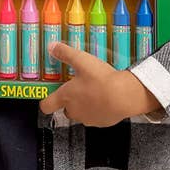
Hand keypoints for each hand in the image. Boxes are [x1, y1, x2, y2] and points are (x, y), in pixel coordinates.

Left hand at [38, 42, 164, 126]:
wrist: (124, 96)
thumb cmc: (101, 79)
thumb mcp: (81, 60)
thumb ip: (65, 53)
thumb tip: (52, 47)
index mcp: (65, 97)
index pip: (46, 106)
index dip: (46, 100)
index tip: (50, 93)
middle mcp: (74, 111)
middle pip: (65, 109)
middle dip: (69, 100)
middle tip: (77, 87)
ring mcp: (88, 119)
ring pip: (81, 113)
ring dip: (84, 105)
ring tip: (93, 90)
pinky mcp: (101, 123)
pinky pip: (95, 116)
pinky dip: (98, 109)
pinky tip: (105, 97)